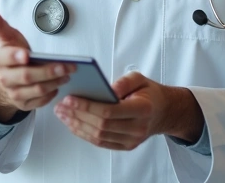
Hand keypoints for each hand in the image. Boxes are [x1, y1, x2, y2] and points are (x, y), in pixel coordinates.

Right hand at [0, 6, 74, 122]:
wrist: (9, 77)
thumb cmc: (13, 53)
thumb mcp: (7, 37)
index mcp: (0, 59)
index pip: (6, 58)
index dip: (16, 56)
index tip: (27, 54)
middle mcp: (5, 78)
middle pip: (26, 76)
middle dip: (47, 71)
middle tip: (66, 66)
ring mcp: (14, 93)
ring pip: (36, 90)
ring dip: (54, 82)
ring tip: (67, 73)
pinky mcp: (23, 104)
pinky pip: (40, 102)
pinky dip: (51, 94)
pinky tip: (59, 84)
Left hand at [53, 72, 204, 150]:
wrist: (163, 112)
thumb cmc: (149, 94)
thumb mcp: (140, 79)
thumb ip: (123, 82)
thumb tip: (107, 89)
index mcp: (142, 109)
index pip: (110, 111)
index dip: (87, 106)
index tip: (70, 99)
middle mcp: (138, 128)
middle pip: (101, 125)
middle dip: (77, 115)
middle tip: (61, 105)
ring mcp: (132, 140)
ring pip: (98, 136)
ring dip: (77, 125)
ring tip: (63, 114)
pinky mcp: (125, 146)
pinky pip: (101, 142)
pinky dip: (84, 134)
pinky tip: (73, 123)